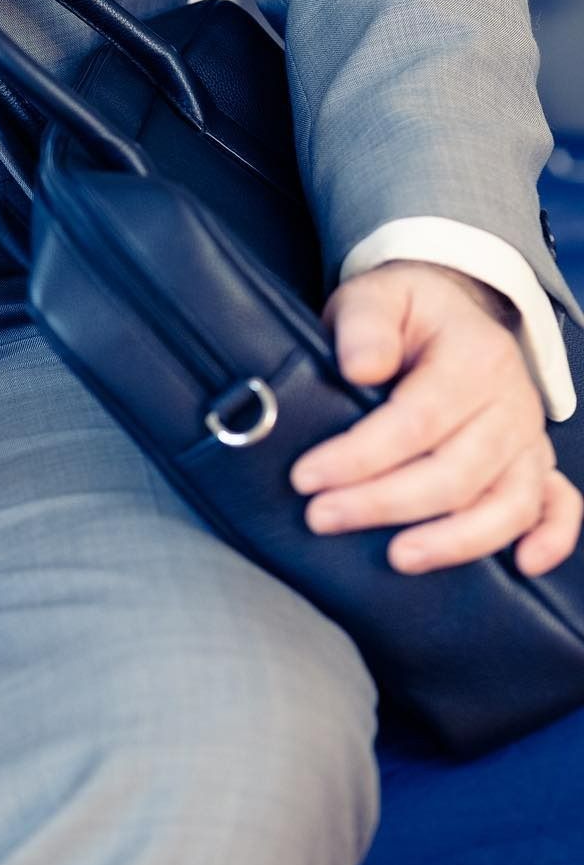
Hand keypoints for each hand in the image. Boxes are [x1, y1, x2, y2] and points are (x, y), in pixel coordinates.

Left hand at [289, 260, 580, 576]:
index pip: (416, 420)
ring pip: (508, 503)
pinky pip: (557, 505)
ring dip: (454, 539)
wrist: (448, 309)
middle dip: (384, 504)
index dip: (359, 456)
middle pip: (456, 472)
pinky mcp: (533, 462)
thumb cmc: (403, 312)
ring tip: (398, 558)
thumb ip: (364, 326)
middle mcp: (510, 402)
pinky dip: (551, 537)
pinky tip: (521, 567)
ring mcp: (527, 438)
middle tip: (322, 517)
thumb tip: (359, 367)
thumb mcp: (374, 297)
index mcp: (473, 357)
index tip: (307, 477)